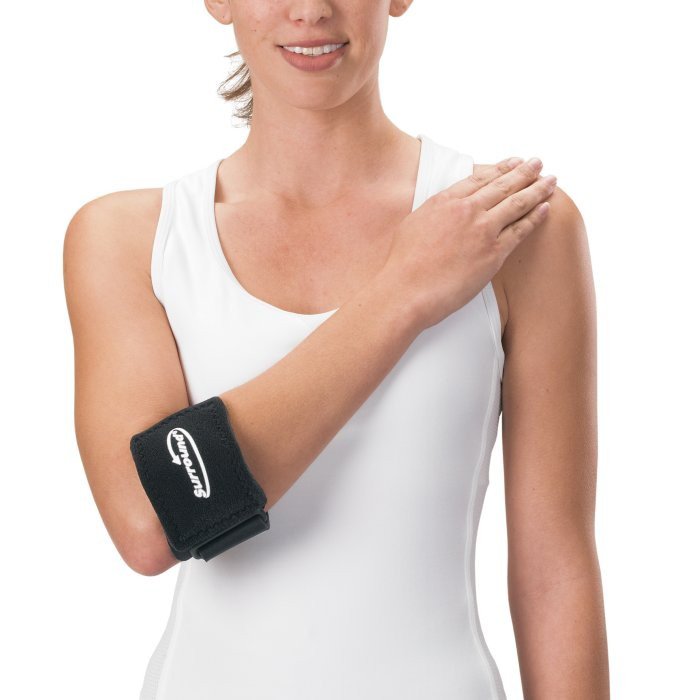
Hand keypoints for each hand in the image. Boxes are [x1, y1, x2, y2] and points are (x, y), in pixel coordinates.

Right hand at [381, 156, 555, 328]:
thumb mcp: (413, 224)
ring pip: (517, 203)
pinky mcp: (493, 254)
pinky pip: (520, 230)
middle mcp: (466, 210)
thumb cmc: (403, 264)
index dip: (500, 168)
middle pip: (503, 185)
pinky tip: (546, 207)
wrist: (407, 290)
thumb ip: (433, 212)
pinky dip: (535, 217)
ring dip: (537, 189)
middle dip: (524, 172)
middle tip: (538, 163)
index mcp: (445, 201)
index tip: (514, 162)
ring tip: (551, 181)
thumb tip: (441, 211)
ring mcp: (482, 231)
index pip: (480, 178)